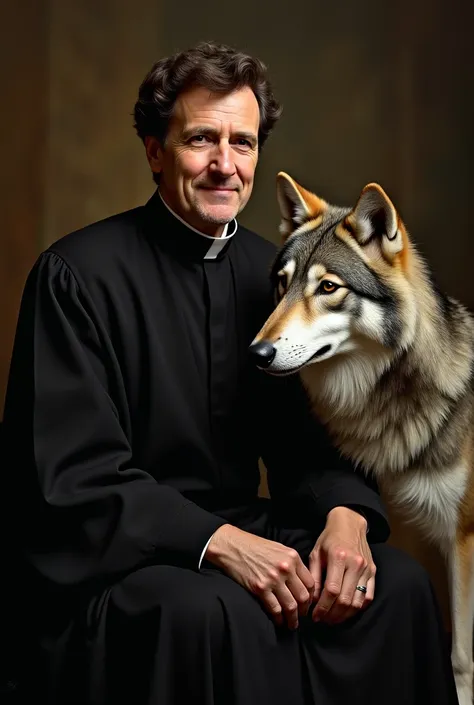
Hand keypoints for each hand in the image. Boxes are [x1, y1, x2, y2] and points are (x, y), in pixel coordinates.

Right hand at [205, 524, 314, 629]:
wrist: (233, 546)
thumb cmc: (255, 547)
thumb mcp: (279, 549)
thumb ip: (292, 564)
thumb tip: (301, 582)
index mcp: (293, 557)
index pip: (310, 583)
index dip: (311, 597)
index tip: (308, 604)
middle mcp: (285, 568)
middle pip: (303, 597)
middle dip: (304, 610)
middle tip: (302, 616)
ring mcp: (273, 579)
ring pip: (291, 606)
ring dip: (293, 619)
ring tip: (292, 624)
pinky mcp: (260, 588)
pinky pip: (275, 609)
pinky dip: (278, 619)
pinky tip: (279, 621)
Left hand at [309, 507, 375, 624]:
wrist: (350, 524)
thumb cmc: (329, 539)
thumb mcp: (316, 553)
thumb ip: (315, 577)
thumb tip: (313, 601)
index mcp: (339, 557)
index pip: (332, 590)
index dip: (323, 607)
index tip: (315, 615)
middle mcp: (356, 564)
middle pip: (346, 599)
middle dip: (332, 614)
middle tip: (323, 620)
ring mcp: (367, 569)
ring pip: (357, 602)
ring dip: (344, 615)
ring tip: (333, 618)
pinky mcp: (373, 572)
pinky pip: (368, 597)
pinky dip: (357, 608)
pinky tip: (346, 611)